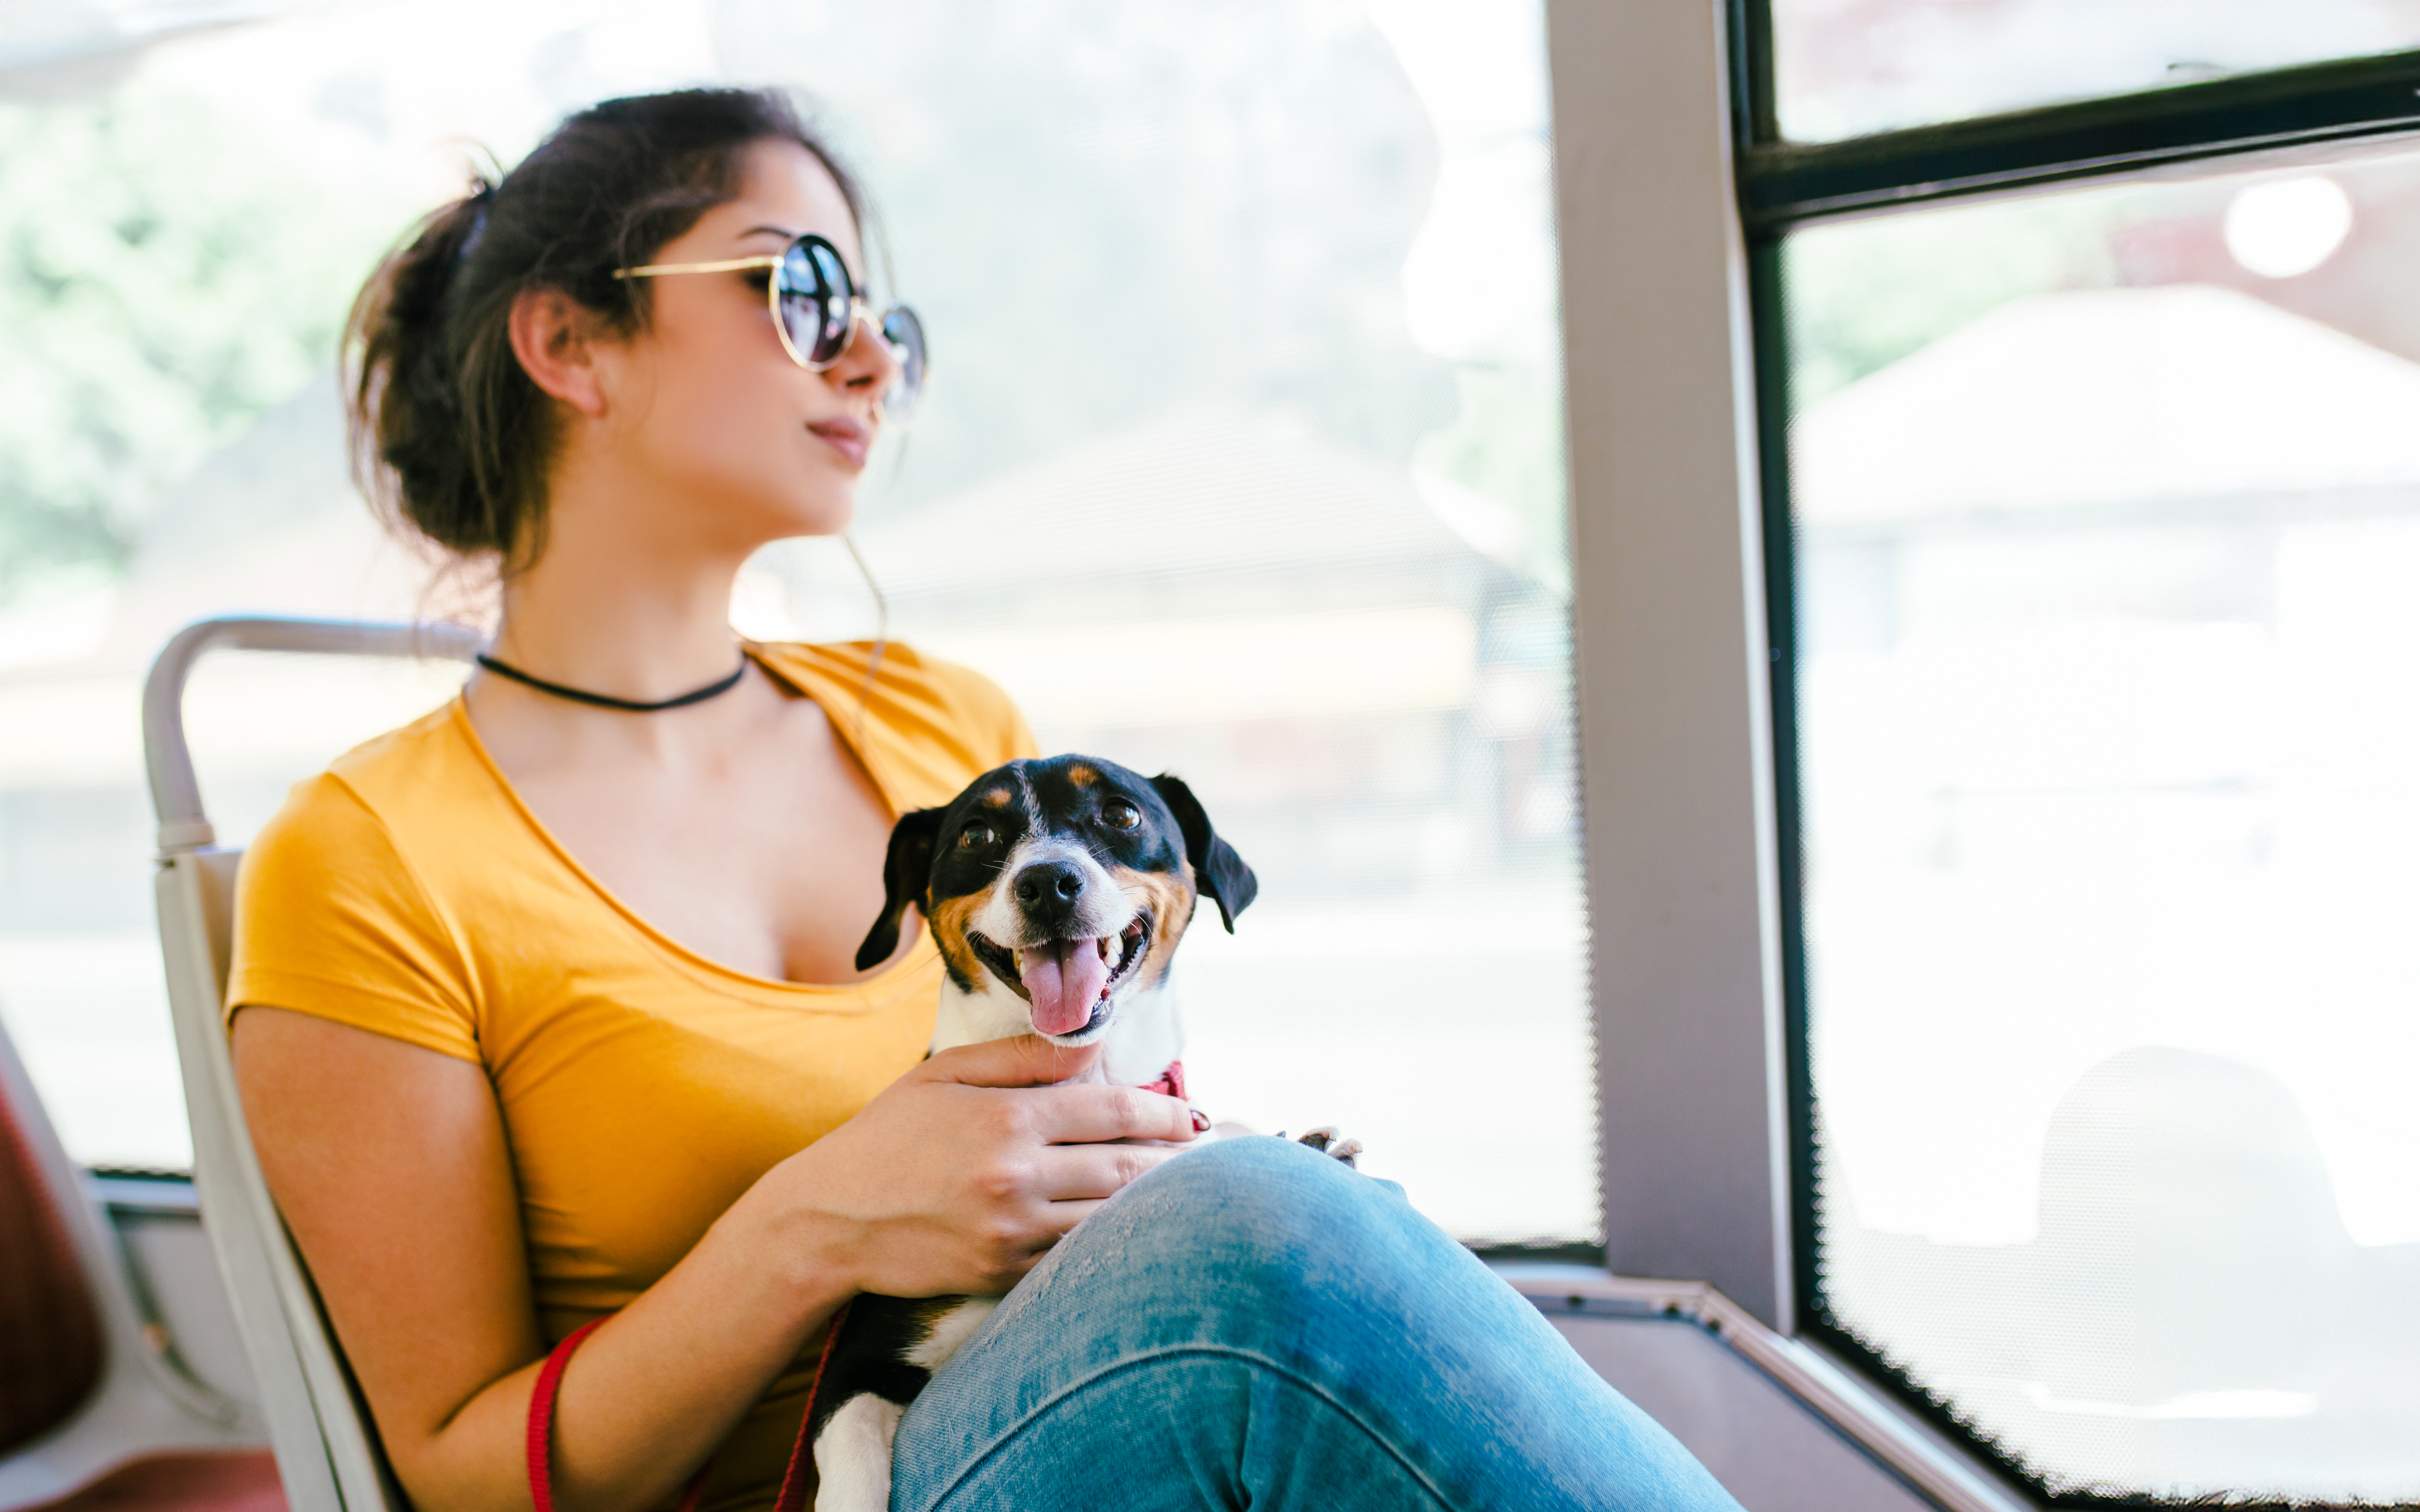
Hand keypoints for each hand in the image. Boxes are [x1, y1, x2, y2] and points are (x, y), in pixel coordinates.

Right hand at [758, 1035, 1200, 1298]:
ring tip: (1193, 1193)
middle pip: (1124, 1166)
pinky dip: (1114, 1244)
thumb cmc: (886, 1138)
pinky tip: (1140, 1233)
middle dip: (1176, 1159)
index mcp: (1005, 1119)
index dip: (1162, 1110)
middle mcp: (1014, 1176)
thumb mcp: (944, 1075)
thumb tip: (1093, 1045)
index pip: (1110, 1109)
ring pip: (1110, 1218)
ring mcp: (1010, 1232)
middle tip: (1213, 1153)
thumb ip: (1023, 1058)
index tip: (1193, 1113)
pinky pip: (1076, 1257)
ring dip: (1158, 1206)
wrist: (828, 1220)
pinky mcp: (1002, 1274)